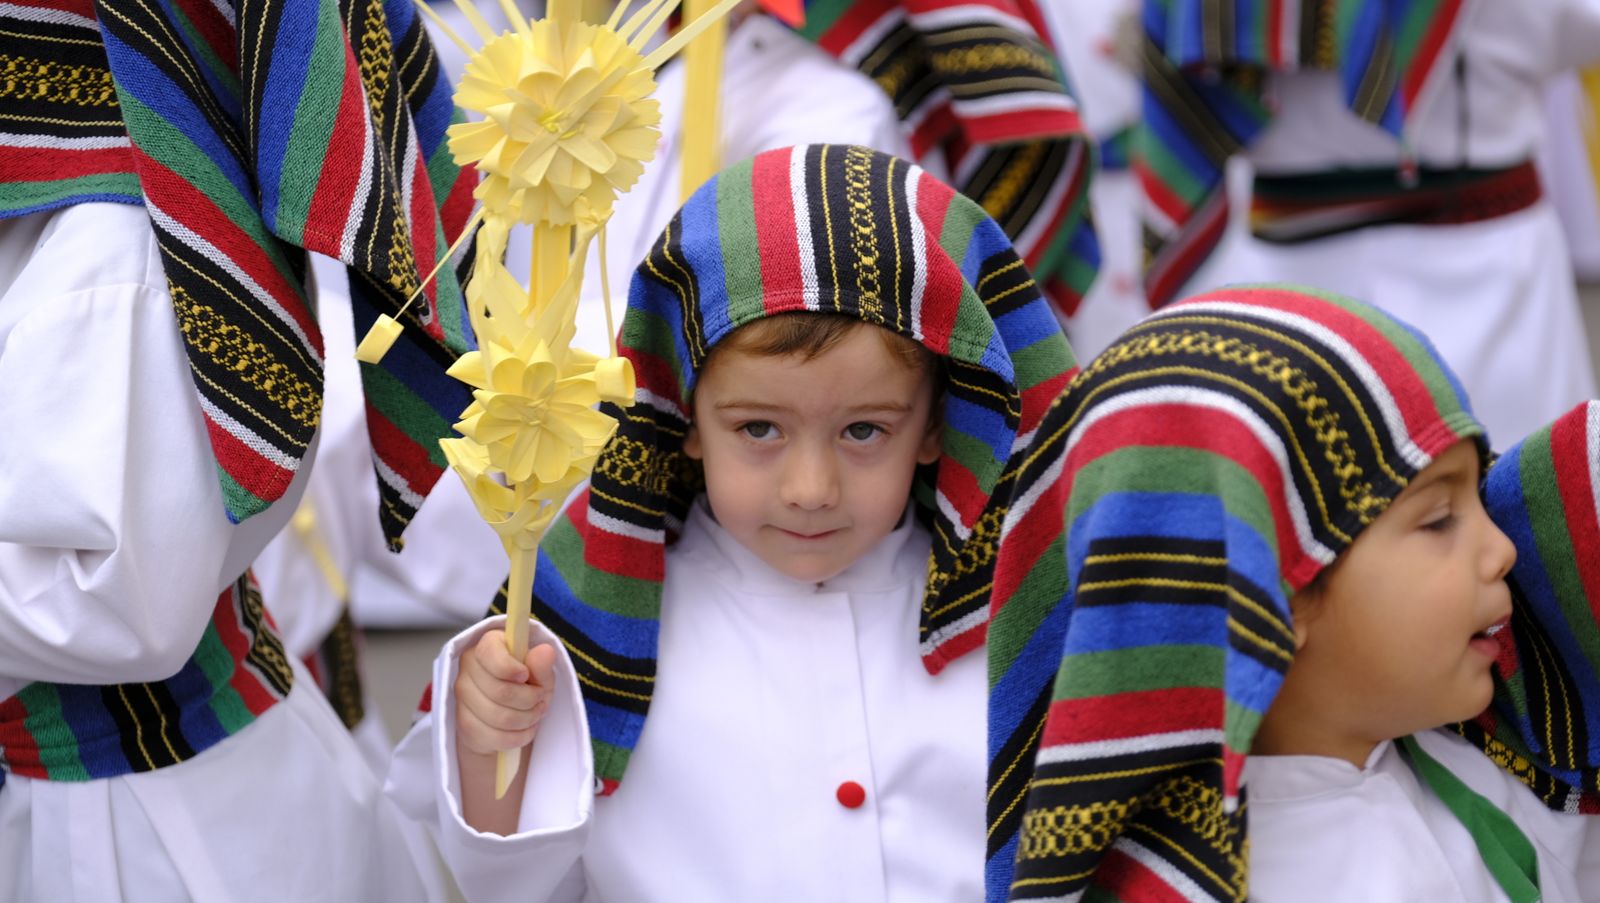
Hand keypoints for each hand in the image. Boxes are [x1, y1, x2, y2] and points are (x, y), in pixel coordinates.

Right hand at [455, 629, 556, 757]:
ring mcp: (462, 698)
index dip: (510, 668)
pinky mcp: (464, 725)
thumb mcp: (541, 674)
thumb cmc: (527, 686)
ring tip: (535, 714)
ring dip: (527, 719)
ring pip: (500, 717)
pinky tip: (525, 729)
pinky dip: (519, 737)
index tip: (525, 676)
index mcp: (486, 646)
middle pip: (500, 691)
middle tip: (540, 700)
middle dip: (530, 700)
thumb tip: (545, 651)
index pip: (489, 654)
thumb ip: (541, 664)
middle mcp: (467, 669)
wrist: (509, 716)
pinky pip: (495, 737)